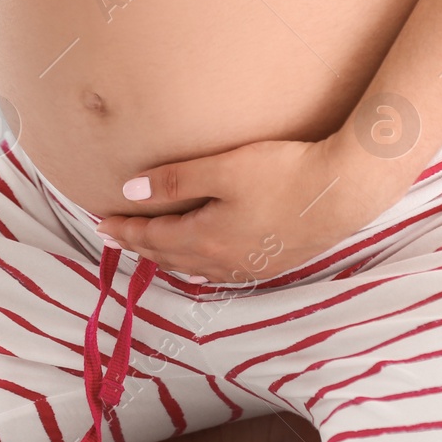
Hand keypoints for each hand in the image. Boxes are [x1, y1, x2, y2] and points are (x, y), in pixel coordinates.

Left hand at [94, 133, 407, 283]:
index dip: (124, 229)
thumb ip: (175, 180)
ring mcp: (248, 266)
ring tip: (149, 251)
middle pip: (168, 255)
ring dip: (166, 258)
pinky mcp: (271, 262)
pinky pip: (219, 272)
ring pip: (193, 267)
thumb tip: (129, 192)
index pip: (151, 236)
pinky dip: (197, 266)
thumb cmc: (283, 173)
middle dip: (139, 245)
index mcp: (205, 239)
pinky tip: (200, 263)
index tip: (100, 221)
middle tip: (115, 237)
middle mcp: (222, 261)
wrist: (341, 192)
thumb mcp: (223, 169)